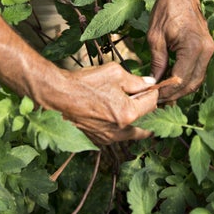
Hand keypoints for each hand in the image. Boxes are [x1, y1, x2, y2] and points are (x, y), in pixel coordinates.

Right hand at [36, 63, 158, 144]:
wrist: (60, 95)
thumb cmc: (86, 83)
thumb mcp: (115, 73)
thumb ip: (136, 80)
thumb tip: (149, 83)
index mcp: (128, 112)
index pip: (152, 102)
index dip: (152, 91)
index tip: (148, 86)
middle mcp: (121, 129)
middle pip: (147, 121)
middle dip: (148, 108)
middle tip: (142, 97)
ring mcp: (110, 137)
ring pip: (134, 132)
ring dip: (137, 121)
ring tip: (131, 107)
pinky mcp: (100, 139)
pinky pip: (119, 135)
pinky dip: (122, 127)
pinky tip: (115, 114)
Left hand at [148, 0, 213, 102]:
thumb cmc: (167, 8)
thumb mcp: (155, 36)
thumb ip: (157, 61)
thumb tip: (154, 82)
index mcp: (193, 47)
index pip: (180, 79)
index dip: (166, 91)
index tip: (153, 97)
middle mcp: (206, 51)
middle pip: (192, 84)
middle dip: (175, 95)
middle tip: (158, 101)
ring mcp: (209, 50)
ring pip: (197, 79)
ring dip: (181, 89)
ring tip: (164, 96)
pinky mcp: (207, 48)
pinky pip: (198, 70)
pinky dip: (187, 79)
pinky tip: (173, 83)